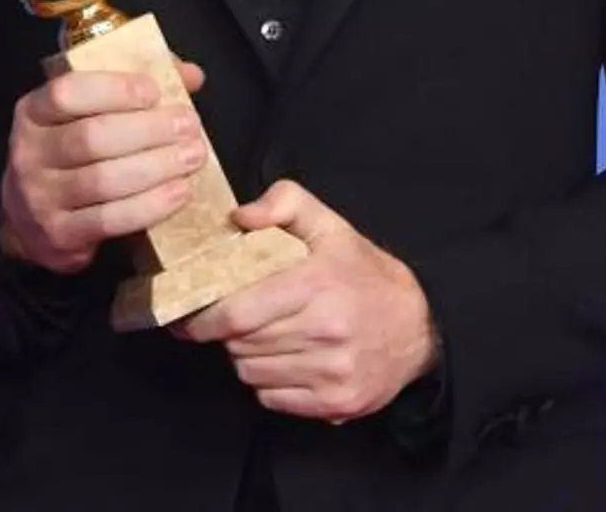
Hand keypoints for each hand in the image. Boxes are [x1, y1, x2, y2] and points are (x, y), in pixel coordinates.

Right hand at [0, 58, 206, 273]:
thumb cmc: (72, 152)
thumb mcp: (89, 112)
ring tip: (192, 156)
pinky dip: (150, 205)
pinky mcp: (59, 235)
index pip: (67, 93)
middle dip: (149, 130)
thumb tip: (191, 75)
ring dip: (157, 167)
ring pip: (104, 180)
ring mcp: (40, 198)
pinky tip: (178, 192)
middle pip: (93, 138)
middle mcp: (29, 153)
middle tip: (188, 125)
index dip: (114, 89)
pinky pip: (109, 219)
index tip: (154, 92)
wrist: (32, 219)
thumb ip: (135, 88)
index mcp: (33, 112)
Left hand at [172, 180, 438, 423]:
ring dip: (245, 356)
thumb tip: (239, 217)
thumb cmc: (363, 272)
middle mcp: (325, 331)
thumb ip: (283, 203)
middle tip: (232, 319)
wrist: (416, 326)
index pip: (240, 312)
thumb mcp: (329, 224)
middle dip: (226, 333)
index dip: (205, 318)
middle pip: (241, 345)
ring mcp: (332, 372)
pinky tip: (284, 359)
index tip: (189, 317)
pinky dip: (267, 382)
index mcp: (317, 284)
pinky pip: (272, 399)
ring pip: (252, 373)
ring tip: (262, 336)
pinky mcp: (336, 403)